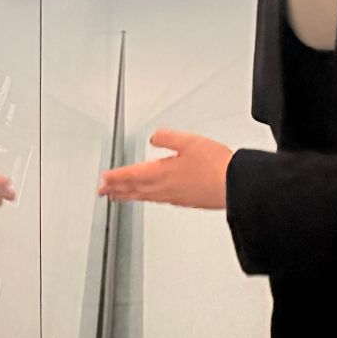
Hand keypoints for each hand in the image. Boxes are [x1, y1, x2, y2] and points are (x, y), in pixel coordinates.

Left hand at [99, 129, 232, 209]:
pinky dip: (145, 198)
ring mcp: (174, 197)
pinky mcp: (184, 201)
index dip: (115, 177)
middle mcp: (164, 188)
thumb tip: (154, 136)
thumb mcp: (188, 141)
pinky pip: (157, 200)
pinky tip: (149, 197)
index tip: (103, 178)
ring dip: (128, 196)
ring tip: (118, 196)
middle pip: (133, 190)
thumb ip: (167, 138)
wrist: (234, 186)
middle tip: (103, 192)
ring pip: (144, 197)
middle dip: (116, 190)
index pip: (131, 175)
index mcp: (161, 173)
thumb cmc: (215, 166)